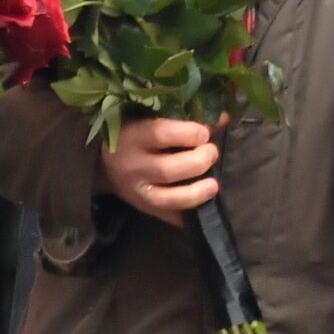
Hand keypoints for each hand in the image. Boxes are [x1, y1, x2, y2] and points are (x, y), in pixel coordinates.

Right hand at [95, 115, 223, 226]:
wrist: (109, 164)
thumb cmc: (139, 134)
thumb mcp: (155, 120)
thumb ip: (189, 119)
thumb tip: (224, 118)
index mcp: (133, 136)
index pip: (160, 134)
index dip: (188, 133)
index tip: (204, 133)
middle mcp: (132, 166)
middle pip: (166, 169)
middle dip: (197, 162)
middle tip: (212, 153)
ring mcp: (136, 191)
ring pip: (166, 198)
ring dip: (194, 193)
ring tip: (214, 185)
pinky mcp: (144, 209)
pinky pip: (167, 216)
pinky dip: (187, 213)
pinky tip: (203, 206)